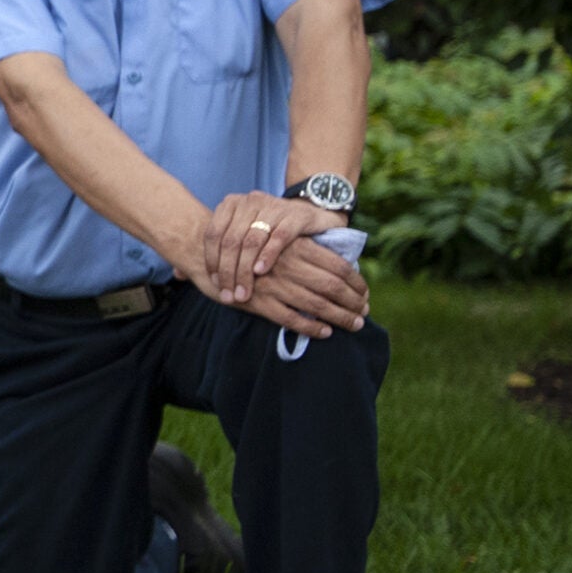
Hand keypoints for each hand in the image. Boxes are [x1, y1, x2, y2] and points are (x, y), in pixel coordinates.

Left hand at [202, 193, 341, 305]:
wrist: (307, 214)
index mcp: (231, 204)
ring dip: (245, 271)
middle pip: (231, 240)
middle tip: (229, 296)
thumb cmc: (267, 230)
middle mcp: (249, 201)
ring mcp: (273, 206)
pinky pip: (278, 237)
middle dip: (228, 272)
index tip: (213, 284)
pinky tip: (261, 272)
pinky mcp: (295, 216)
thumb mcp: (239, 235)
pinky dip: (268, 256)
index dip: (211, 261)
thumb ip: (212, 252)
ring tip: (243, 292)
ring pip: (252, 241)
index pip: (213, 233)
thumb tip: (178, 276)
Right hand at [237, 235, 368, 340]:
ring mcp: (273, 284)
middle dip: (353, 303)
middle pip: (332, 287)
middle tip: (364, 313)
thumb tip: (341, 266)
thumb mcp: (280, 240)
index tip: (365, 294)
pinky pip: (291, 319)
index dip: (357, 283)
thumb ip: (306, 250)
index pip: (338, 266)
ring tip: (353, 325)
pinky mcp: (257, 302)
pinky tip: (325, 332)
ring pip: (316, 304)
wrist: (206, 252)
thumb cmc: (249, 248)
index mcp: (297, 246)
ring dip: (340, 317)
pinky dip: (311, 328)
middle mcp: (288, 265)